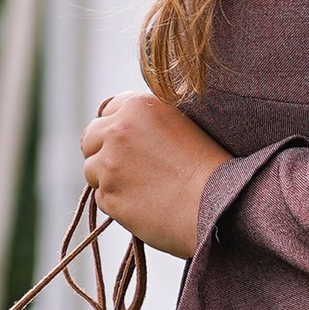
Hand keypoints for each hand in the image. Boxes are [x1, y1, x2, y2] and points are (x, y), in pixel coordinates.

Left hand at [80, 93, 230, 259]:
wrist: (219, 204)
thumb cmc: (210, 165)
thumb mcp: (182, 122)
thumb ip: (149, 118)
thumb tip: (119, 123)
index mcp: (138, 105)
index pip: (106, 111)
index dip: (117, 127)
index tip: (131, 143)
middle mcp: (117, 130)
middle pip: (90, 139)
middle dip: (103, 151)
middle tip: (129, 167)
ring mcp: (109, 165)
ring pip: (92, 170)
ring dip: (109, 178)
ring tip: (143, 186)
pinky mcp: (109, 197)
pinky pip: (101, 197)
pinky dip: (117, 202)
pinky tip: (145, 203)